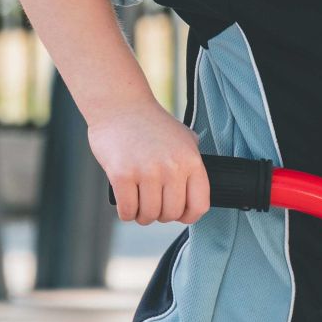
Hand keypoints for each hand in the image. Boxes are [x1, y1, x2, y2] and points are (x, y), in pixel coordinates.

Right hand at [87, 101, 210, 224]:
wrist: (121, 106)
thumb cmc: (151, 124)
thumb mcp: (183, 137)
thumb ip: (192, 161)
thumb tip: (196, 189)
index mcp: (191, 160)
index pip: (199, 205)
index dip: (188, 216)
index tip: (178, 214)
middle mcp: (172, 167)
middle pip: (171, 214)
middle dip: (161, 215)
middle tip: (152, 204)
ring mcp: (147, 171)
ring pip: (149, 215)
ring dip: (142, 215)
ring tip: (138, 202)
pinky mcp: (122, 174)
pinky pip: (127, 211)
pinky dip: (126, 212)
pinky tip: (125, 202)